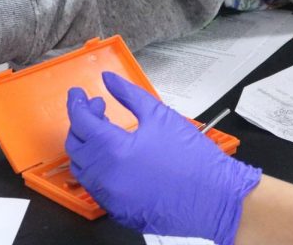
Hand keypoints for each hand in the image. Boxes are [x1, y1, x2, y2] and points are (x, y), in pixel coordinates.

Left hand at [65, 72, 260, 241]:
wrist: (217, 200)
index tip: (78, 95)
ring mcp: (112, 198)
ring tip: (104, 133)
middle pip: (76, 146)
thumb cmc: (195, 161)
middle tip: (96, 109)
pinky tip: (112, 158)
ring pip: (82, 170)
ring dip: (87, 148)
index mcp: (115, 150)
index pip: (81, 122)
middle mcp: (107, 177)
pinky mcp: (120, 212)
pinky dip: (97, 170)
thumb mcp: (160, 116)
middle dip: (80, 124)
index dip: (77, 104)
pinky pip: (96, 189)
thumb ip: (129, 95)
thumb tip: (109, 80)